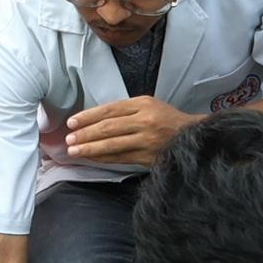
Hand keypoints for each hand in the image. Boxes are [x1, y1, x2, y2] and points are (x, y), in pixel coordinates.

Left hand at [61, 94, 190, 168]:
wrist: (193, 136)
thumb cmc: (167, 119)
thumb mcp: (149, 105)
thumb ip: (125, 110)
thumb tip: (94, 120)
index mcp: (143, 104)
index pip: (109, 110)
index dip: (88, 116)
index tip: (72, 122)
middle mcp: (145, 121)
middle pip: (108, 128)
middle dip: (85, 134)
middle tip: (69, 139)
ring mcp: (147, 141)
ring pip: (112, 145)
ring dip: (90, 149)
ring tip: (74, 150)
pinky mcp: (148, 157)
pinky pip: (120, 158)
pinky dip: (104, 158)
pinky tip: (91, 158)